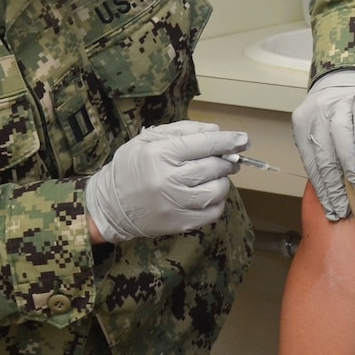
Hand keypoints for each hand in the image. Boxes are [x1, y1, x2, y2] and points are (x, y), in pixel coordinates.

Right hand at [85, 120, 246, 242]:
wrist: (110, 206)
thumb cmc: (131, 167)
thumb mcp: (148, 140)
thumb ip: (182, 131)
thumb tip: (215, 131)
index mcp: (160, 153)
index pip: (204, 144)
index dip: (229, 141)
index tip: (244, 139)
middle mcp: (168, 179)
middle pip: (214, 167)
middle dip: (227, 161)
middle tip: (228, 159)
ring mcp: (175, 204)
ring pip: (217, 190)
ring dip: (222, 181)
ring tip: (214, 177)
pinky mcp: (180, 223)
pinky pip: (213, 212)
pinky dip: (217, 202)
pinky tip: (206, 195)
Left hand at [291, 69, 354, 220]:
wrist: (348, 75)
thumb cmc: (333, 111)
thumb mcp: (319, 129)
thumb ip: (320, 153)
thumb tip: (328, 191)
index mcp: (302, 123)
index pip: (311, 161)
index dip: (322, 188)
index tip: (331, 209)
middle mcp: (318, 111)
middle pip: (323, 152)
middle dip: (333, 183)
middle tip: (343, 206)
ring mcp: (339, 101)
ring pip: (340, 133)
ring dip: (348, 161)